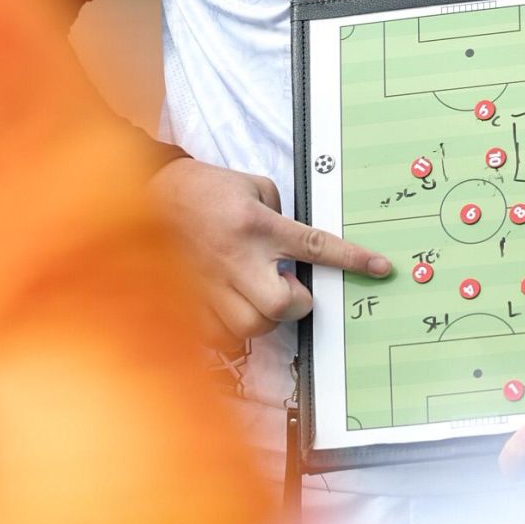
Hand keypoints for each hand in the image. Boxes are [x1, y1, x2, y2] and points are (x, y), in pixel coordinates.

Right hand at [149, 157, 390, 353]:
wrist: (145, 196)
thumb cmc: (204, 191)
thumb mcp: (253, 188)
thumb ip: (281, 218)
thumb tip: (300, 251)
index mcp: (256, 225)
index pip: (316, 246)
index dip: (353, 260)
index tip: (378, 268)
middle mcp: (237, 259)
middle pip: (282, 305)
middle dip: (295, 304)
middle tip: (289, 289)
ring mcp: (211, 285)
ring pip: (252, 326)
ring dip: (263, 316)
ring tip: (256, 295)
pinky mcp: (190, 302)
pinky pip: (221, 335)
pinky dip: (232, 327)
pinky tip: (230, 305)